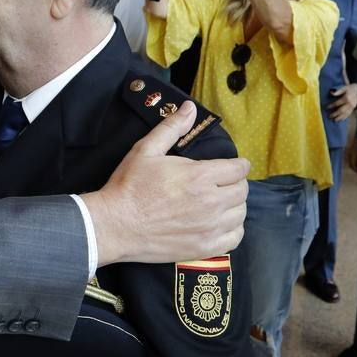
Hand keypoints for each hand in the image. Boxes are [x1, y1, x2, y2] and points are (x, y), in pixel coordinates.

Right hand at [84, 101, 249, 264]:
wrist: (114, 225)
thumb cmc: (128, 186)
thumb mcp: (146, 150)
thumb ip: (172, 128)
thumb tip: (190, 108)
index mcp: (199, 176)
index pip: (239, 169)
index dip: (238, 164)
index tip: (233, 166)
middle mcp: (210, 202)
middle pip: (243, 191)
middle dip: (235, 183)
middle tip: (223, 183)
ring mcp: (209, 228)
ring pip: (240, 214)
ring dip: (234, 206)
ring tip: (220, 202)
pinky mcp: (204, 247)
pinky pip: (234, 237)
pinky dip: (232, 229)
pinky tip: (220, 223)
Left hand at [327, 84, 356, 121]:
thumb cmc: (351, 88)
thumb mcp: (345, 87)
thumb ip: (338, 91)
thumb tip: (331, 93)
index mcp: (347, 98)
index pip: (337, 103)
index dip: (331, 106)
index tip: (327, 107)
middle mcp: (350, 104)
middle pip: (341, 111)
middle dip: (335, 114)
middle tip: (329, 116)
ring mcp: (352, 107)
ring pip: (345, 114)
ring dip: (339, 117)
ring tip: (334, 120)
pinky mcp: (354, 108)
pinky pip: (349, 114)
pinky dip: (345, 117)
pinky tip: (341, 120)